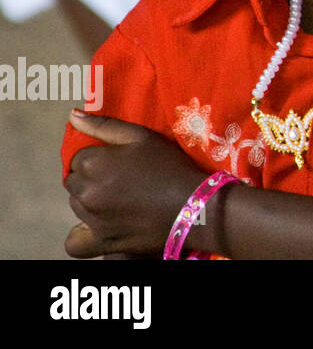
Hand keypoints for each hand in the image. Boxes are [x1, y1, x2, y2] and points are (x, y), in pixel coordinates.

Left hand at [64, 110, 208, 257]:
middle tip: (120, 180)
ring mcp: (92, 218)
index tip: (118, 162)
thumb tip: (73, 116)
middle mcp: (86, 192)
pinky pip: (74, 242)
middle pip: (74, 182)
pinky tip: (98, 225)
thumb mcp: (142, 137)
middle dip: (91, 178)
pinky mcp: (101, 241)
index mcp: (93, 163)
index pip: (77, 158)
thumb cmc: (169, 166)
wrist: (194, 205)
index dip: (98, 158)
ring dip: (90, 201)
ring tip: (120, 199)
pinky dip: (81, 235)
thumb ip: (104, 126)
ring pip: (77, 206)